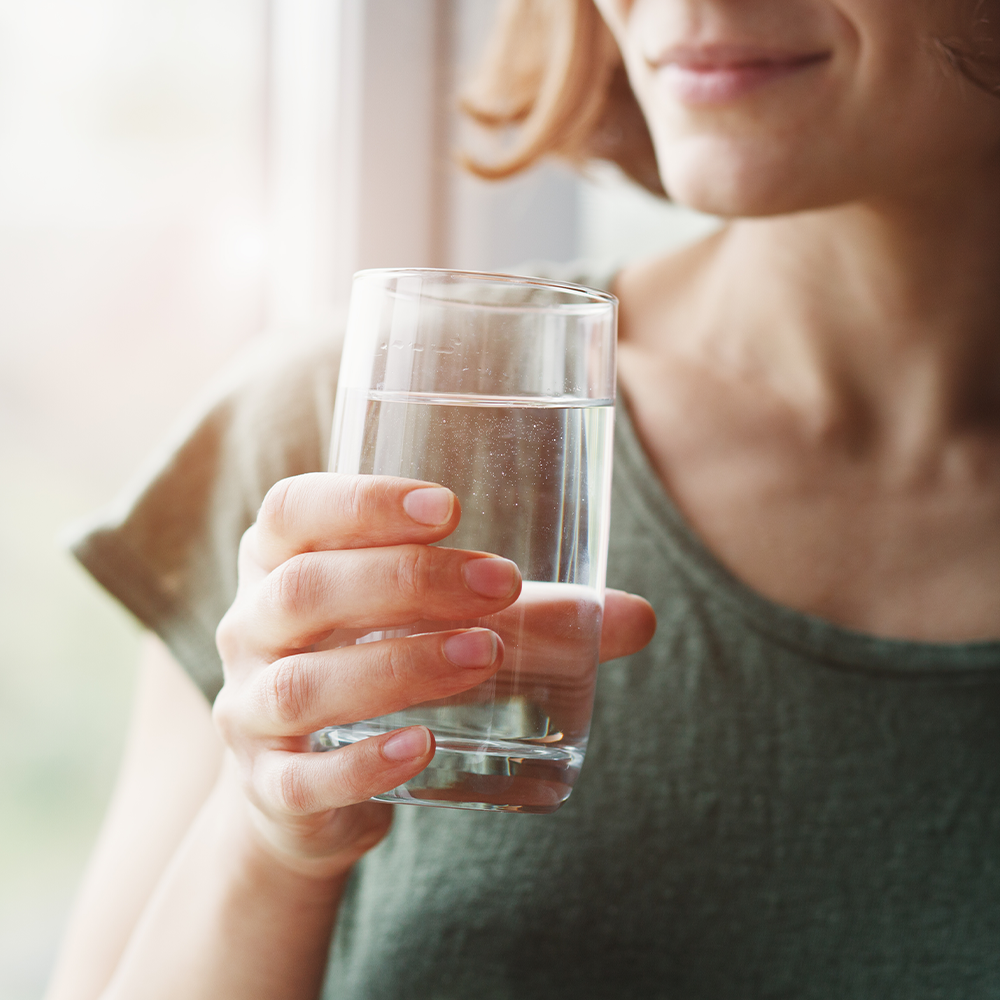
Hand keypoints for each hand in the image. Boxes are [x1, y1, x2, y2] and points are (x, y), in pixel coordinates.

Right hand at [212, 473, 654, 879]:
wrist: (309, 787)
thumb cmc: (378, 666)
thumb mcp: (435, 625)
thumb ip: (530, 617)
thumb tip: (638, 618)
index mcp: (281, 564)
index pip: (293, 510)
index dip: (360, 502)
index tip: (449, 507)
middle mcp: (251, 628)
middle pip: (302, 590)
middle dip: (404, 582)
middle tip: (498, 583)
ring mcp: (251, 711)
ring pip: (303, 684)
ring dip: (396, 666)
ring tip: (482, 656)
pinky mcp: (271, 787)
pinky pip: (302, 777)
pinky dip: (362, 764)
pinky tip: (424, 747)